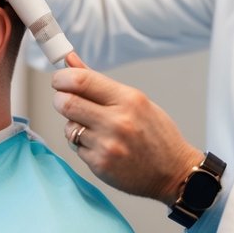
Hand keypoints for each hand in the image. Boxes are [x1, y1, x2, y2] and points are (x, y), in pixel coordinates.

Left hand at [53, 52, 204, 203]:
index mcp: (128, 99)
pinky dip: (82, 144)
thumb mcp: (136, 101)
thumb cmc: (155, 134)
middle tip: (64, 100)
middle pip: (66, 102)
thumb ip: (100, 82)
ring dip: (73, 125)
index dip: (62, 78)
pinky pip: (76, 147)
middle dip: (60, 99)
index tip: (60, 80)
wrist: (173, 172)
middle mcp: (117, 121)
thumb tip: (70, 61)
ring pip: (69, 127)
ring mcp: (107, 145)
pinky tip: (101, 146)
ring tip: (92, 128)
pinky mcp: (100, 165)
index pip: (80, 80)